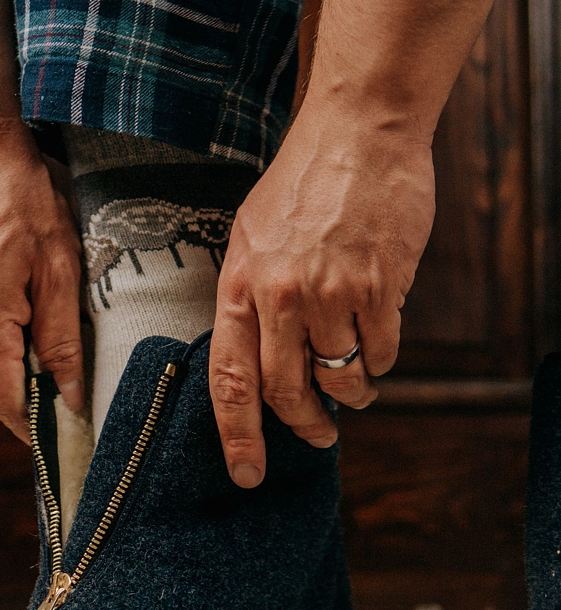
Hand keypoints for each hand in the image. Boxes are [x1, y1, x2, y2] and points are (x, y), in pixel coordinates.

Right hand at [0, 146, 83, 442]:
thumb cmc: (22, 204)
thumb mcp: (59, 273)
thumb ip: (62, 341)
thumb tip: (69, 396)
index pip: (8, 402)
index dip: (37, 428)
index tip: (67, 440)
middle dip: (35, 392)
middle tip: (77, 383)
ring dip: (20, 359)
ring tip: (55, 328)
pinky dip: (4, 337)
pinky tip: (28, 307)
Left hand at [210, 105, 435, 486]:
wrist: (357, 136)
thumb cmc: (300, 187)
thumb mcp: (249, 239)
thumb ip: (248, 300)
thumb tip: (257, 361)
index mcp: (239, 286)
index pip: (229, 379)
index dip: (238, 434)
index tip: (246, 472)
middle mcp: (280, 296)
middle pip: (287, 392)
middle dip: (304, 426)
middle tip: (316, 436)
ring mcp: (331, 293)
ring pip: (340, 378)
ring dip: (349, 393)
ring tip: (353, 387)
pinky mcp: (380, 287)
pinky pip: (380, 351)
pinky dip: (379, 361)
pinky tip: (375, 347)